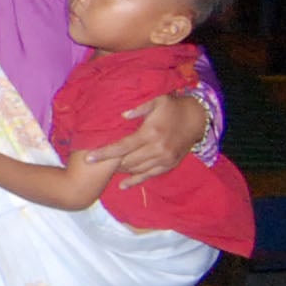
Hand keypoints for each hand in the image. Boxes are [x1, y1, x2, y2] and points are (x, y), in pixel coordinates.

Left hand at [92, 88, 209, 186]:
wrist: (197, 119)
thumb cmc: (173, 107)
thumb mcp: (157, 100)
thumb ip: (139, 108)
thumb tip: (122, 116)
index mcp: (150, 133)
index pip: (122, 147)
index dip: (104, 153)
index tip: (88, 157)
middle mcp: (157, 149)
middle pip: (127, 161)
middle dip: (109, 164)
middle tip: (95, 163)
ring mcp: (164, 159)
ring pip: (137, 170)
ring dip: (121, 171)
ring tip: (106, 170)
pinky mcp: (169, 165)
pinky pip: (150, 176)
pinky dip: (136, 181)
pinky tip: (123, 185)